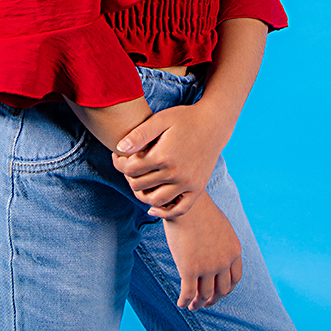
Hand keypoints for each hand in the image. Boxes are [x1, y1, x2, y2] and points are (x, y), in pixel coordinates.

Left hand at [112, 103, 222, 217]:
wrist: (213, 124)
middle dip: (129, 176)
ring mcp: (188, 183)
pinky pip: (179, 209)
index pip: (131, 169)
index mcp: (163, 156)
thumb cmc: (184, 119)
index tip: (117, 156)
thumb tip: (119, 148)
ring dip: (143, 194)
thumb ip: (139, 134)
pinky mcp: (197, 188)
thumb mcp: (161, 120)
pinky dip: (165, 211)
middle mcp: (176, 173)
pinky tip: (153, 206)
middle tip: (128, 167)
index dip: (120, 163)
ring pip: (156, 200)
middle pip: (140, 185)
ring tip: (139, 181)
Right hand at [163, 190, 241, 311]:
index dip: (226, 289)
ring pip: (205, 295)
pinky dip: (185, 301)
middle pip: (221, 290)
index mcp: (234, 251)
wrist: (187, 202)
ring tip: (192, 306)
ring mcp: (208, 267)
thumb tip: (215, 250)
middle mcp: (224, 262)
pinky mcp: (190, 269)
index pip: (235, 278)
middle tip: (205, 303)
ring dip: (198, 304)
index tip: (219, 293)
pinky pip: (188, 293)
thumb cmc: (200, 209)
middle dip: (213, 299)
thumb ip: (222, 242)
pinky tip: (180, 303)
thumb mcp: (220, 226)